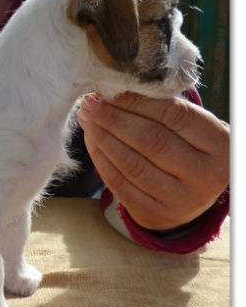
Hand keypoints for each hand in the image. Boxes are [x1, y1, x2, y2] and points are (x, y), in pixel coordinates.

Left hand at [77, 92, 229, 230]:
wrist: (194, 196)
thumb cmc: (189, 150)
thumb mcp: (190, 129)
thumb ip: (160, 110)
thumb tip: (112, 93)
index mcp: (219, 144)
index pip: (173, 115)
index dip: (137, 102)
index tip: (109, 91)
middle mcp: (205, 175)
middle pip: (150, 140)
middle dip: (114, 119)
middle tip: (90, 104)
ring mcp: (181, 200)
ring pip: (132, 164)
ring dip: (103, 138)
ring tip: (87, 120)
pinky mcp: (156, 215)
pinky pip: (120, 185)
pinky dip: (101, 160)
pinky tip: (92, 142)